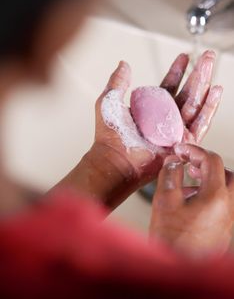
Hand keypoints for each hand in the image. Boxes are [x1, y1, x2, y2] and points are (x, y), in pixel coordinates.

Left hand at [94, 51, 221, 184]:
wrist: (115, 159)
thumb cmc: (109, 135)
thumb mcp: (110, 100)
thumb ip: (118, 81)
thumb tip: (123, 64)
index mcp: (152, 108)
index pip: (169, 85)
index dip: (178, 71)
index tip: (184, 57)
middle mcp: (166, 119)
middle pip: (187, 92)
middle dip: (198, 73)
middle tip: (207, 56)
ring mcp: (176, 130)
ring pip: (196, 104)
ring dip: (204, 84)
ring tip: (211, 65)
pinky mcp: (183, 142)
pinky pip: (200, 123)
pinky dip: (209, 107)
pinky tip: (215, 91)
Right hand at [150, 144, 233, 258]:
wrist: (176, 271)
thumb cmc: (171, 240)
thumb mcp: (165, 200)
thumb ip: (171, 174)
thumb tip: (174, 161)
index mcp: (216, 196)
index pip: (211, 161)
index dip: (194, 151)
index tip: (180, 150)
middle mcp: (227, 207)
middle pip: (227, 174)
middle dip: (208, 164)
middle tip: (190, 162)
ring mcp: (227, 219)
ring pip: (226, 189)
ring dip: (209, 179)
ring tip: (189, 178)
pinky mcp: (222, 229)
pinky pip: (221, 204)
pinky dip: (209, 194)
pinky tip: (189, 199)